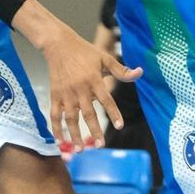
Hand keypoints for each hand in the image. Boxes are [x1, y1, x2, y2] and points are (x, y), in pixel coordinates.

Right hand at [40, 22, 140, 149]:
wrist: (58, 44)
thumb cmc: (84, 51)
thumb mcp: (104, 58)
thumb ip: (121, 70)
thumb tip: (140, 72)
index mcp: (93, 79)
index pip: (106, 99)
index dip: (113, 113)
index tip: (120, 126)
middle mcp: (79, 88)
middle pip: (88, 113)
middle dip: (94, 130)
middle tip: (101, 145)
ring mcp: (66, 93)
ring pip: (70, 118)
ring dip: (74, 135)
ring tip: (80, 150)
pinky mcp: (55, 95)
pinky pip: (55, 115)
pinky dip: (56, 128)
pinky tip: (60, 141)